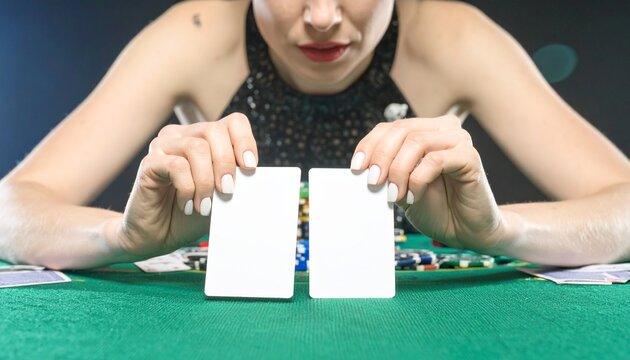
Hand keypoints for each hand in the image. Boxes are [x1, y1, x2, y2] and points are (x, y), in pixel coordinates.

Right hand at [114, 112, 257, 256]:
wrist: (158, 235)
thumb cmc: (191, 213)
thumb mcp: (221, 196)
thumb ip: (235, 181)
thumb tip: (255, 176)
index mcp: (206, 138)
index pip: (234, 122)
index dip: (245, 141)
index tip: (250, 167)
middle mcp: (184, 135)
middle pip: (215, 130)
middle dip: (226, 163)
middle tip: (227, 191)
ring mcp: (164, 146)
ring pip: (196, 148)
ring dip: (206, 181)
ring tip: (205, 205)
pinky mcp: (149, 163)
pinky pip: (176, 166)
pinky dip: (188, 189)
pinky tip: (187, 205)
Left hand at [351, 114, 505, 251]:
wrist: (466, 230)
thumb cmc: (435, 208)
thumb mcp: (401, 187)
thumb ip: (387, 172)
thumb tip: (362, 167)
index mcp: (426, 130)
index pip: (391, 127)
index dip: (370, 145)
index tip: (356, 168)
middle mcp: (444, 129)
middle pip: (402, 130)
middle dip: (381, 157)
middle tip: (372, 183)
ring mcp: (459, 140)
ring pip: (416, 142)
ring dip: (398, 171)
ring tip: (393, 195)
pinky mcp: (470, 157)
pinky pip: (435, 160)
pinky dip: (417, 180)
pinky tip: (413, 197)